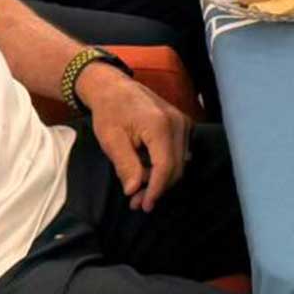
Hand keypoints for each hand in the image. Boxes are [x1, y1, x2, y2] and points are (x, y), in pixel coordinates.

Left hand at [77, 64, 190, 211]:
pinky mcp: (183, 125)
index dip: (156, 190)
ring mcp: (184, 123)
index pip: (166, 167)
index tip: (144, 206)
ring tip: (138, 188)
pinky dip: (166, 166)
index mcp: (160, 126)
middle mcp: (178, 123)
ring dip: (161, 179)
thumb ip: (125, 165)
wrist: (114, 87)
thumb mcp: (111, 139)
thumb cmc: (110, 111)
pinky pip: (180, 153)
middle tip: (136, 202)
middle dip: (157, 188)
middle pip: (176, 167)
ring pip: (180, 162)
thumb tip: (134, 191)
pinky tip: (147, 172)